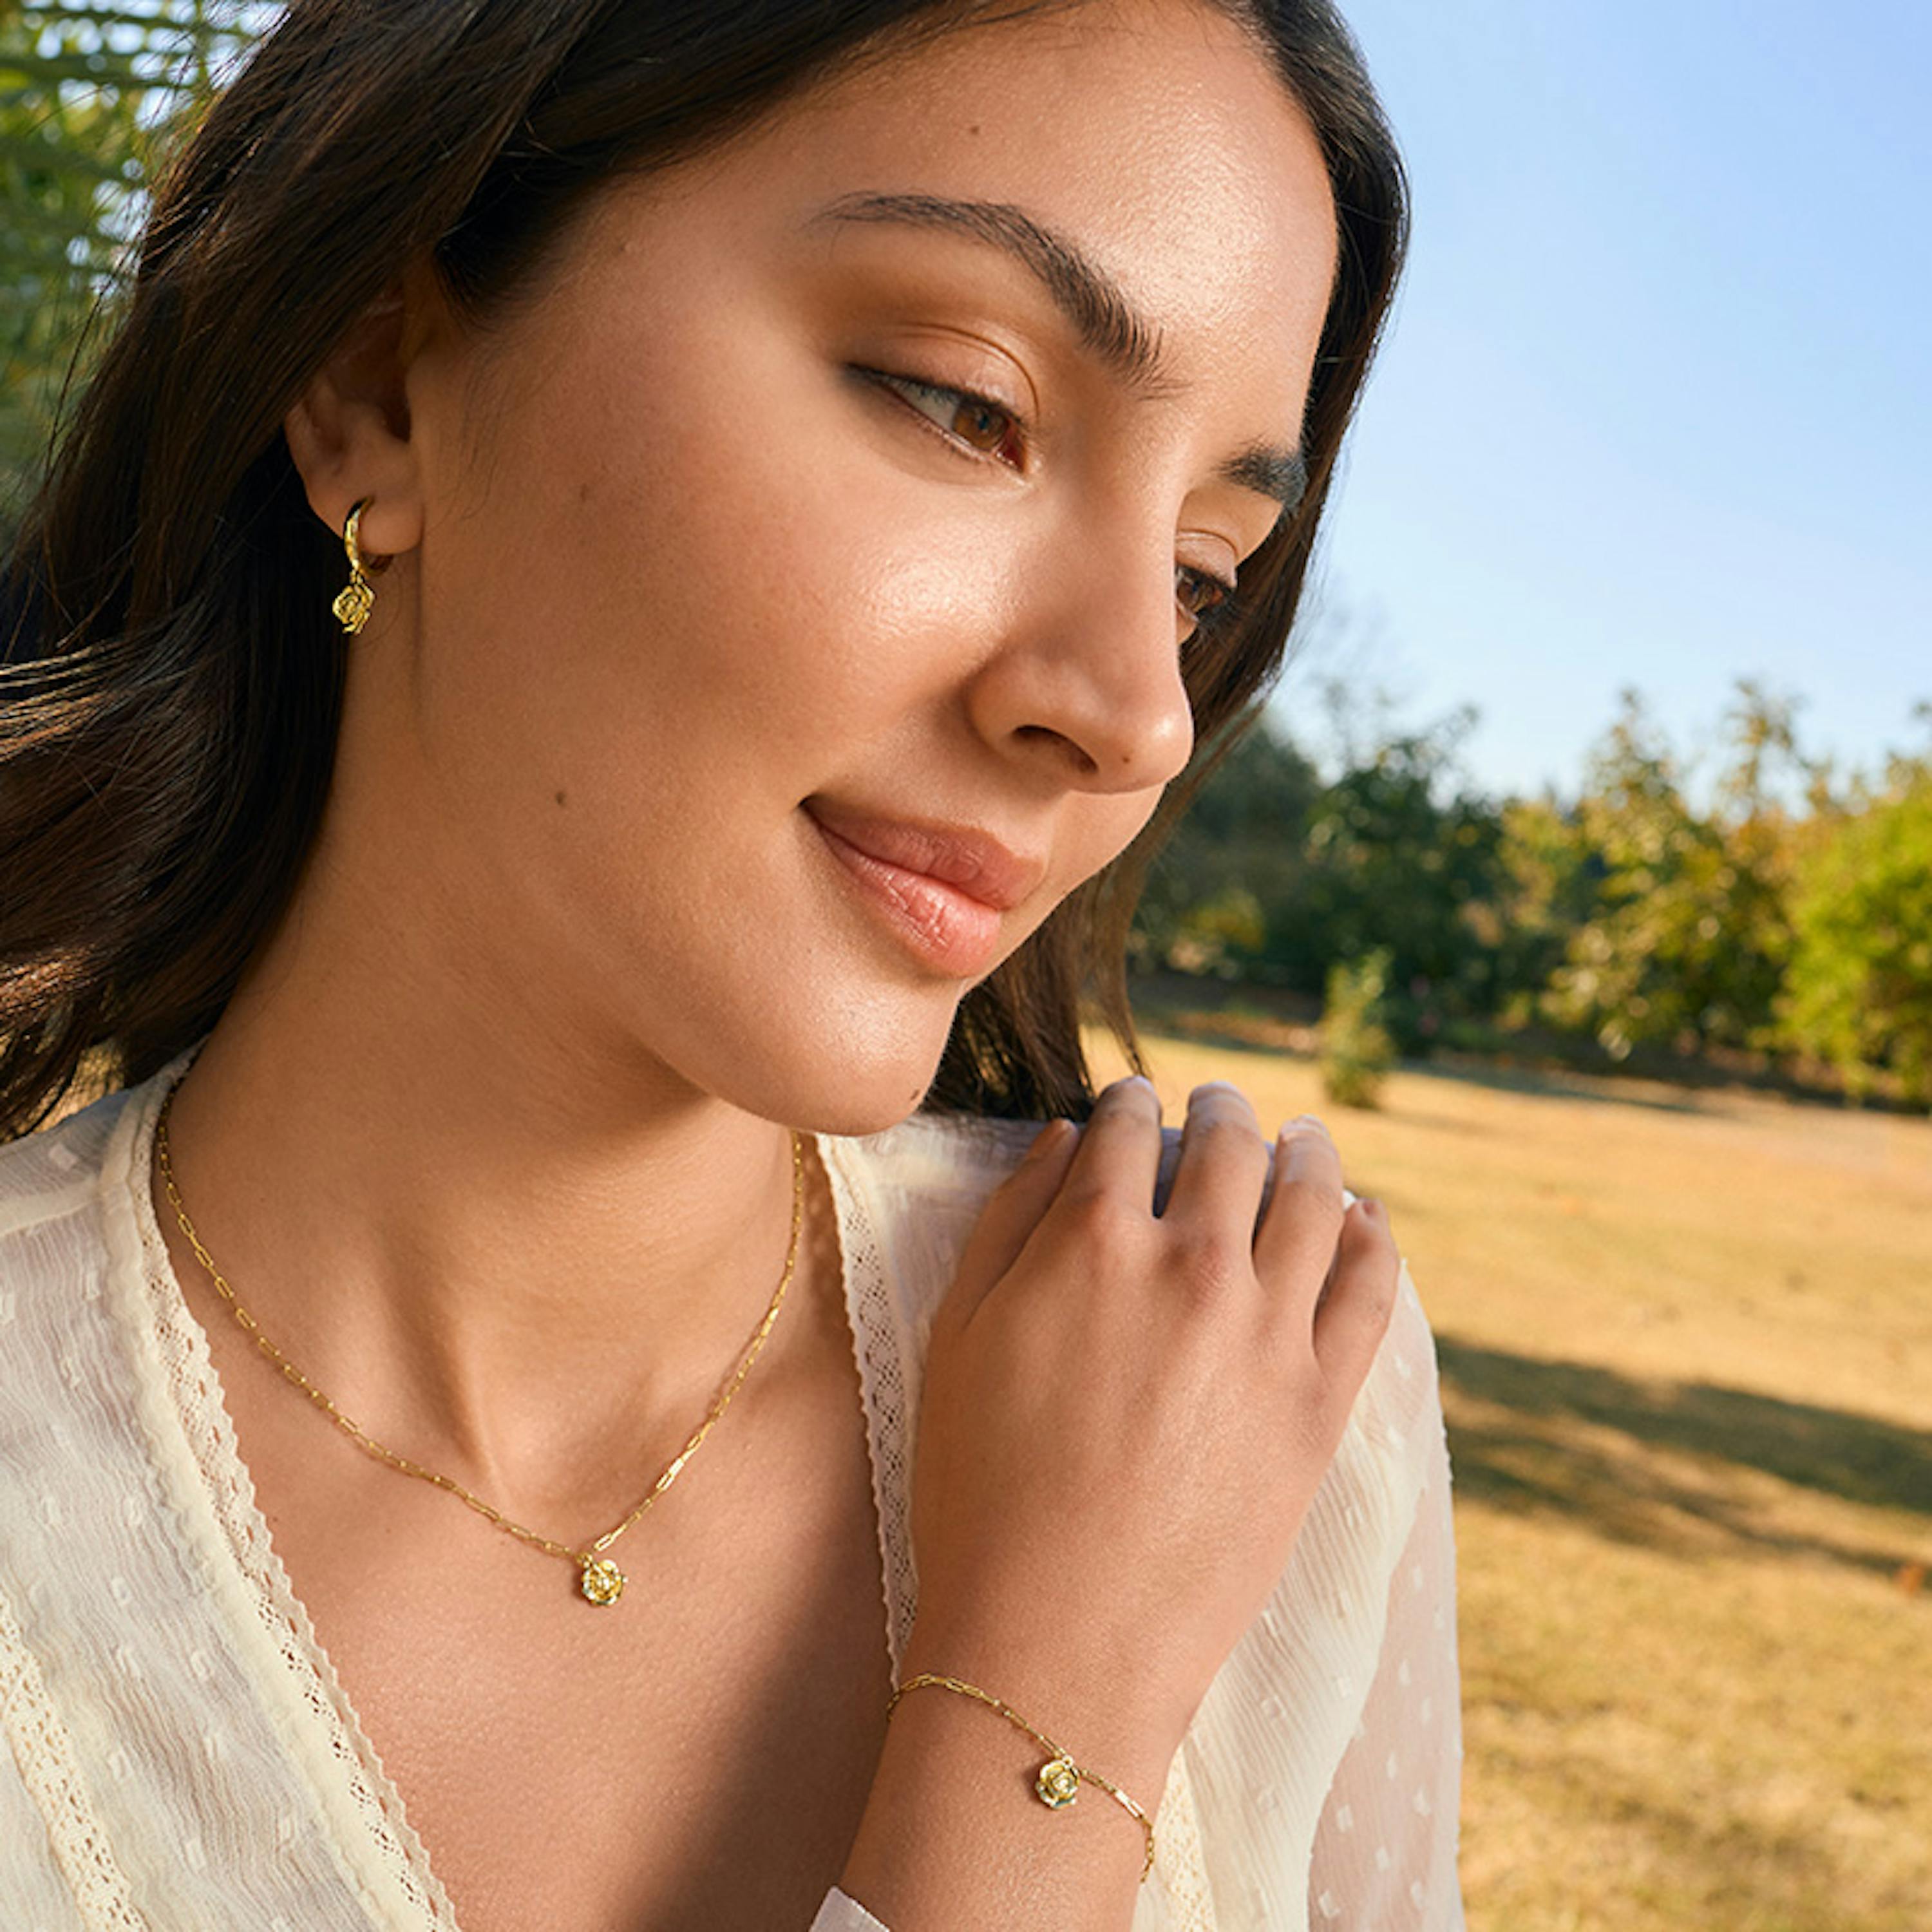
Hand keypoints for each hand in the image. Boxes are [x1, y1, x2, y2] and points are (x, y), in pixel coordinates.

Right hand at [901, 1076, 1399, 1783]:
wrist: (1060, 1636)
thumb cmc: (982, 1489)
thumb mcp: (957, 1336)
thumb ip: (1009, 1219)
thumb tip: (1063, 1137)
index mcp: (1094, 1240)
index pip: (1126, 1126)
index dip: (1129, 1101)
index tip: (1133, 1101)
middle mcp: (1192, 1265)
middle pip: (1228, 1147)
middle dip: (1221, 1111)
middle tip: (1221, 1105)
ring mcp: (1268, 1333)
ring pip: (1313, 1198)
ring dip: (1306, 1151)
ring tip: (1301, 1140)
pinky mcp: (1320, 1402)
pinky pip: (1370, 1290)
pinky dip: (1371, 1236)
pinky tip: (1363, 1219)